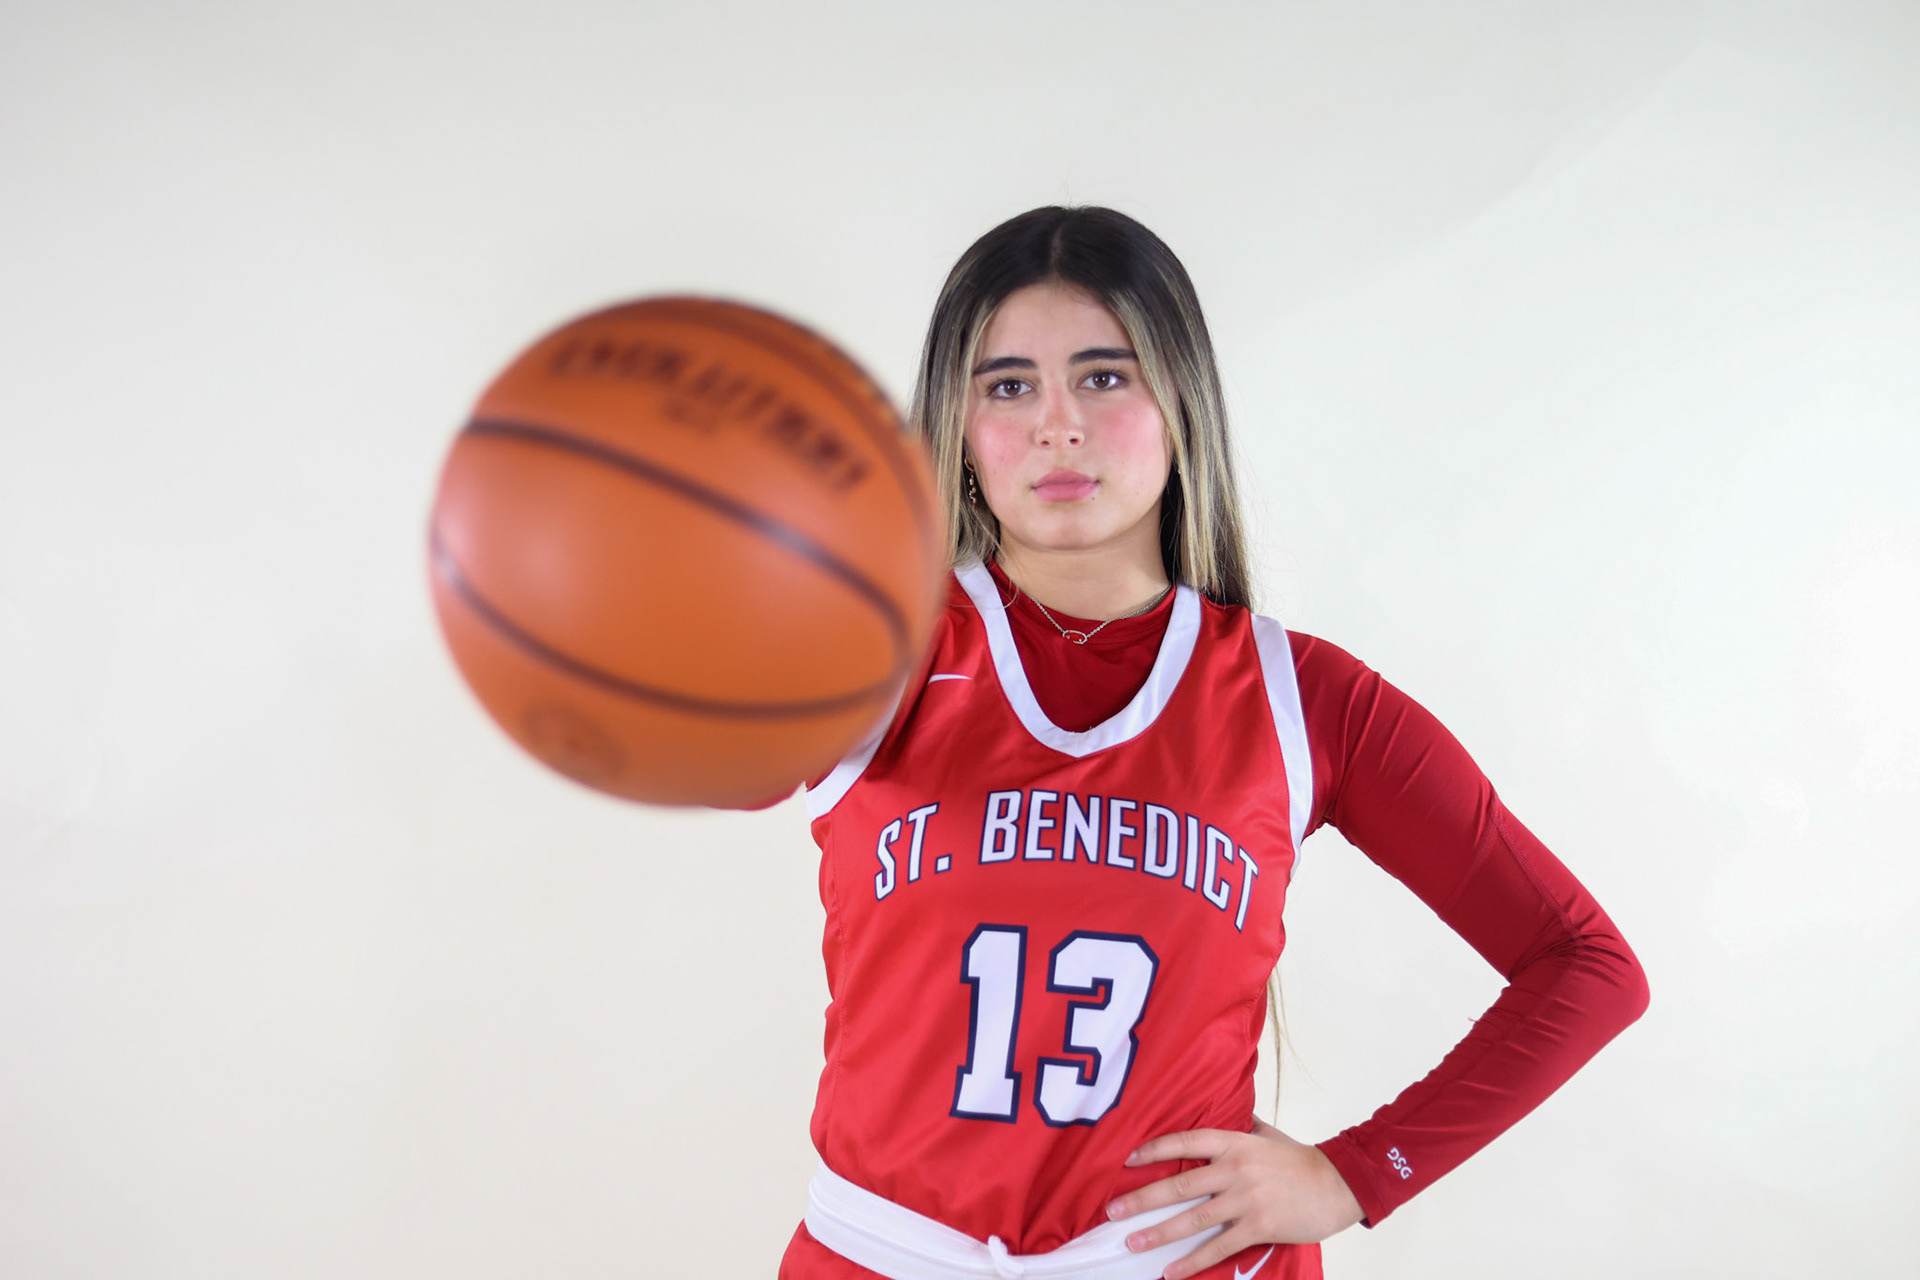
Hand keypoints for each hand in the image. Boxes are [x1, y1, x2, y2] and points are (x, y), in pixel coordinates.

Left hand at [1104, 1119, 1365, 1278]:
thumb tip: (1226, 1110)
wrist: (1339, 1184)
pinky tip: (1171, 1272)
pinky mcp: (1258, 1227)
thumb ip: (1242, 1126)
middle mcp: (1235, 1169)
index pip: (1186, 1141)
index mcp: (1235, 1142)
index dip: (1155, 1149)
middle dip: (1142, 1199)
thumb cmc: (1301, 1159)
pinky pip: (1218, 1247)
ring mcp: (1246, 1200)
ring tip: (1132, 1243)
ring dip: (1158, 1233)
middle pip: (1179, 1184)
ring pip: (1193, 1218)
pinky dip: (1192, 1262)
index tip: (1129, 1160)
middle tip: (1113, 1211)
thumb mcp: (1268, 1134)